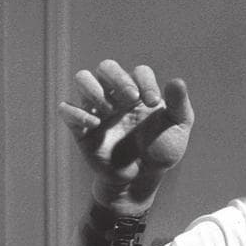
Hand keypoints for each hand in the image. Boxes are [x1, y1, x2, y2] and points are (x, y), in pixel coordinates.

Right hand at [58, 60, 193, 213]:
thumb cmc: (161, 150)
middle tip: (131, 99)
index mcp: (141, 92)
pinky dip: (78, 112)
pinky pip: (66, 109)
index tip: (153, 103)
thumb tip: (177, 81)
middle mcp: (117, 95)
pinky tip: (96, 123)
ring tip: (110, 110)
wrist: (142, 179)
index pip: (139, 71)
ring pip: (83, 78)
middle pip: (107, 66)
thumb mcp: (177, 128)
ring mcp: (97, 109)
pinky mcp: (81, 128)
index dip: (145, 82)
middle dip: (118, 78)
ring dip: (94, 89)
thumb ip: (179, 104)